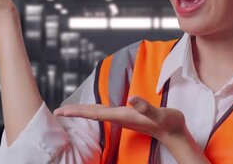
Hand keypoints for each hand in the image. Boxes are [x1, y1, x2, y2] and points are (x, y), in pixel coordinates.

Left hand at [53, 96, 186, 143]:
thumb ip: (146, 107)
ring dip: (84, 112)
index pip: (95, 113)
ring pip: (98, 114)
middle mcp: (120, 118)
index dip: (78, 111)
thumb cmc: (168, 123)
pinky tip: (93, 110)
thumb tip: (131, 99)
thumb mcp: (159, 113)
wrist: (175, 133)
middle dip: (75, 112)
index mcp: (123, 116)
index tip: (62, 110)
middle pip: (92, 114)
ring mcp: (123, 118)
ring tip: (70, 110)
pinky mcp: (127, 117)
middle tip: (58, 111)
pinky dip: (95, 111)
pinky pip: (106, 113)